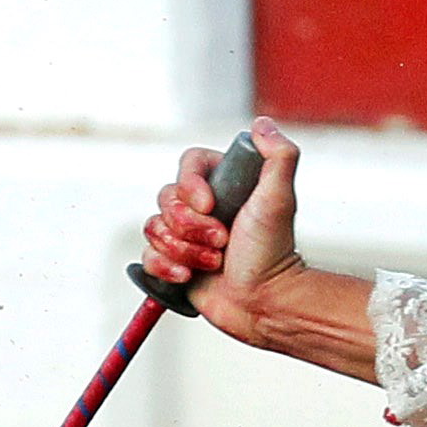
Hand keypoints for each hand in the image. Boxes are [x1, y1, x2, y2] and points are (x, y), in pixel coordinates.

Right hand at [138, 120, 375, 381]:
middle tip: (223, 242)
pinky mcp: (173, 261)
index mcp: (224, 185)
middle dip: (191, 226)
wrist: (265, 302)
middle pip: (166, 198)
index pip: (188, 164)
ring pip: (154, 228)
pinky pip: (147, 255)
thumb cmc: (274, 252)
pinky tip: (190, 276)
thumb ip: (278, 157)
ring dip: (184, 249)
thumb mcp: (280, 199)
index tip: (211, 206)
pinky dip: (166, 267)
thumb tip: (262, 124)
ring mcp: (186, 235)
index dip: (191, 185)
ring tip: (215, 263)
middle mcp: (202, 207)